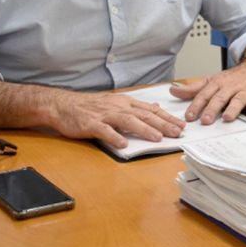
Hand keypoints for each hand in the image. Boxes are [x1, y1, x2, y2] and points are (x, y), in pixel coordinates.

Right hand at [48, 90, 185, 148]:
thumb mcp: (116, 102)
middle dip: (163, 124)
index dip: (168, 118)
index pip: (151, 110)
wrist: (63, 105)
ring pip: (128, 121)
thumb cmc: (91, 107)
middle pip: (144, 115)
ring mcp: (105, 115)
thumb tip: (156, 108)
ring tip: (158, 138)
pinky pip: (104, 131)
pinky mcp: (91, 124)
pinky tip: (123, 144)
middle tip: (177, 132)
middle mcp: (118, 107)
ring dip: (144, 130)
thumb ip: (136, 107)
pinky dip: (114, 137)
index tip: (182, 125)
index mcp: (125, 102)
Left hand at [170, 60, 245, 124]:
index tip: (189, 116)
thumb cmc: (233, 79)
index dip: (196, 105)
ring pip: (239, 100)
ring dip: (233, 109)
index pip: (205, 94)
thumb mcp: (213, 81)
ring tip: (227, 118)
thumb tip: (173, 90)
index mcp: (218, 83)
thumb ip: (194, 88)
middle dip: (212, 109)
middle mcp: (232, 86)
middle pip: (220, 98)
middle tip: (205, 121)